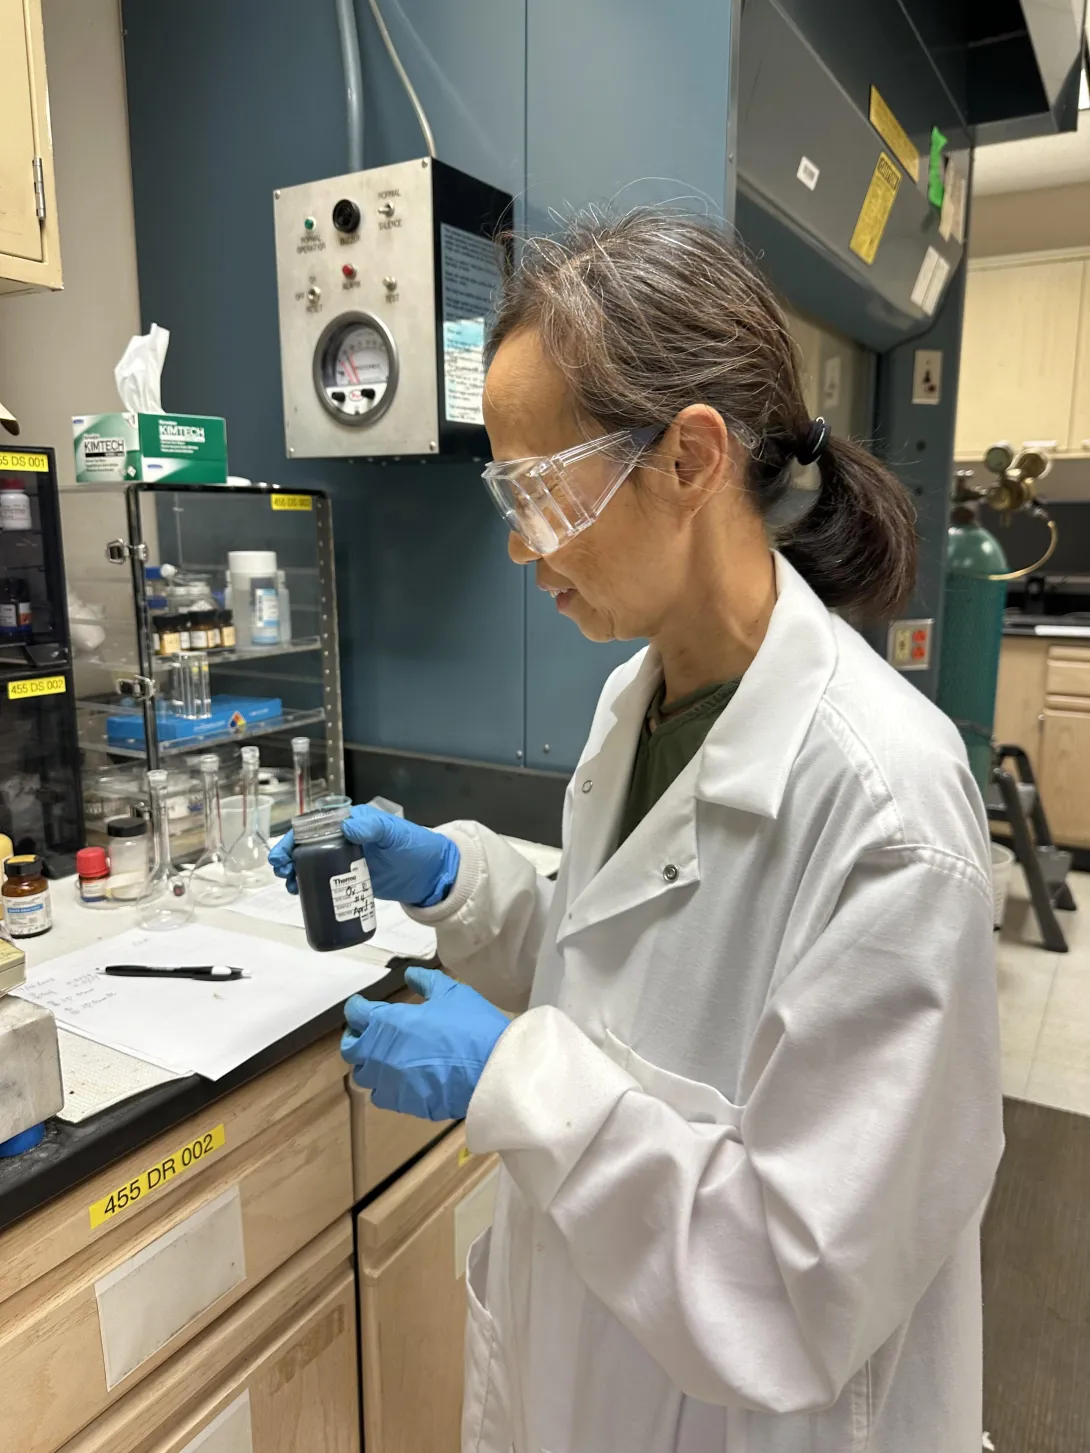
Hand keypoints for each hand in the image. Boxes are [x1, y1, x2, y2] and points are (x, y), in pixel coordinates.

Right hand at [269, 805, 458, 905]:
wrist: (431, 874)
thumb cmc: (415, 846)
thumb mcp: (394, 834)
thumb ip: (373, 828)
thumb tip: (347, 827)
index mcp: (352, 822)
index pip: (315, 826)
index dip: (295, 838)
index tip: (284, 854)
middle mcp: (345, 839)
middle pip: (308, 846)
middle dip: (290, 858)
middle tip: (282, 874)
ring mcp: (347, 860)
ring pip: (313, 864)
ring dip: (297, 874)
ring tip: (291, 887)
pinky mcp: (352, 879)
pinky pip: (326, 881)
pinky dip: (312, 887)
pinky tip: (304, 896)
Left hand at [341, 967, 508, 1120]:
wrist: (491, 1072)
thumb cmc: (469, 1027)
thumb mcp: (451, 993)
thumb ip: (425, 982)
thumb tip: (409, 975)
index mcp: (386, 1023)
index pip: (355, 1013)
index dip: (358, 1007)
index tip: (363, 1006)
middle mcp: (379, 1055)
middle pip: (351, 1048)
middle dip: (356, 1038)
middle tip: (368, 1032)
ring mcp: (389, 1083)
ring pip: (364, 1076)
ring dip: (370, 1065)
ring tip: (385, 1058)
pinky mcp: (404, 1104)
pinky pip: (384, 1096)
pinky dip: (388, 1087)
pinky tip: (402, 1080)